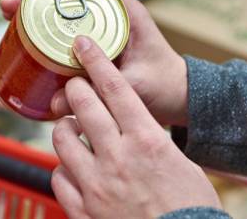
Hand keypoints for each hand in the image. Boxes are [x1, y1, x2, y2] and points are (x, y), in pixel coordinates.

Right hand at [0, 0, 187, 125]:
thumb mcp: (133, 89)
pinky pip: (67, 27)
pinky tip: (28, 36)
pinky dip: (45, 27)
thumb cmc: (163, 86)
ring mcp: (103, 25)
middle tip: (8, 7)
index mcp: (126, 12)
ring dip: (36, 9)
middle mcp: (113, 13)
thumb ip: (99, 95)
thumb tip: (55, 104)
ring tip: (10, 17)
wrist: (177, 95)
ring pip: (64, 8)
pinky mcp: (96, 41)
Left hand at [50, 36, 220, 218]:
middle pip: (84, 105)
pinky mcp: (82, 209)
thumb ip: (149, 139)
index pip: (116, 89)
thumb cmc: (189, 207)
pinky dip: (62, 168)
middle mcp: (117, 158)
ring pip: (62, 138)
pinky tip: (71, 167)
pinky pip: (58, 176)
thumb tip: (131, 122)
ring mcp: (96, 184)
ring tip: (71, 128)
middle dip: (75, 87)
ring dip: (64, 128)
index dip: (96, 61)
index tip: (84, 45)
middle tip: (74, 83)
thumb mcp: (179, 162)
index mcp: (147, 141)